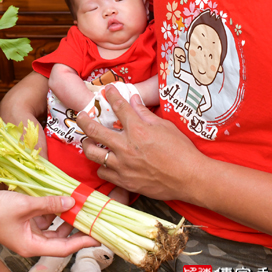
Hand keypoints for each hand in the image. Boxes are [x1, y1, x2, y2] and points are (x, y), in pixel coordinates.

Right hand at [0, 190, 98, 257]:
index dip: (82, 241)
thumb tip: (71, 202)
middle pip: (60, 239)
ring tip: (76, 204)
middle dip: (75, 227)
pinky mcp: (23, 223)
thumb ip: (50, 204)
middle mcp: (32, 243)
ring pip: (53, 228)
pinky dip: (51, 211)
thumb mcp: (26, 205)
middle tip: (91, 216)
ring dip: (64, 217)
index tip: (98, 236)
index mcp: (32, 247)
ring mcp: (27, 233)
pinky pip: (43, 219)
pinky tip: (58, 199)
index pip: (64, 248)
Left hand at [76, 85, 205, 201]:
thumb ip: (145, 113)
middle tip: (80, 115)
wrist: (190, 178)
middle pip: (94, 130)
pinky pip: (103, 172)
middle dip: (83, 119)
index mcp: (137, 130)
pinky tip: (105, 162)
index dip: (111, 95)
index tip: (107, 90)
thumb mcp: (165, 127)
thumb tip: (133, 99)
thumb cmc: (181, 151)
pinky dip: (102, 166)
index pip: (118, 107)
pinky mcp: (124, 181)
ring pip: (93, 153)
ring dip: (88, 145)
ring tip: (88, 141)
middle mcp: (126, 147)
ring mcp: (122, 165)